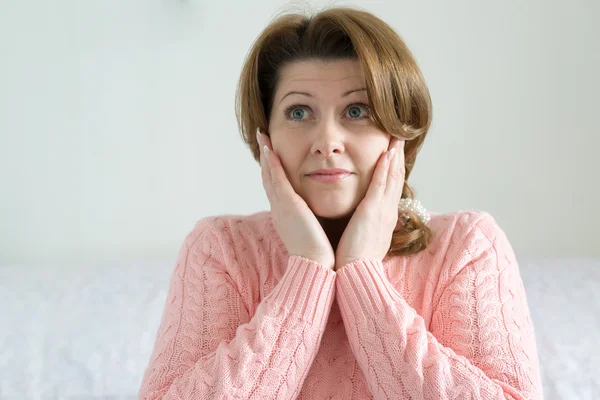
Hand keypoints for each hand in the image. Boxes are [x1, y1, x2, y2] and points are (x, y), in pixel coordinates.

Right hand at [257, 129, 335, 269]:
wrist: (316, 267)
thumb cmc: (319, 255)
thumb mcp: (312, 234)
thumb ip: (312, 222)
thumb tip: (316, 218)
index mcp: (286, 216)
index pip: (276, 188)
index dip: (272, 171)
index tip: (271, 155)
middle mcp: (279, 209)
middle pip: (268, 178)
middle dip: (264, 159)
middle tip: (261, 139)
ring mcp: (281, 206)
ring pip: (269, 175)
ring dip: (265, 154)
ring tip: (262, 136)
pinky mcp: (287, 205)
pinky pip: (276, 179)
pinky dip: (271, 163)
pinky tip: (269, 148)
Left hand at [334, 137, 404, 270]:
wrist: (355, 275)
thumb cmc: (354, 261)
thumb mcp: (363, 239)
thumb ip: (363, 226)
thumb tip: (360, 220)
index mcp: (385, 218)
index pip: (391, 188)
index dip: (394, 169)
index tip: (393, 154)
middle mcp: (388, 212)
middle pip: (396, 179)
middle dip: (398, 157)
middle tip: (400, 138)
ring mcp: (383, 211)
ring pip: (392, 177)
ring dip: (395, 156)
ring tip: (397, 138)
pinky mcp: (373, 212)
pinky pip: (381, 184)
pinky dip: (386, 168)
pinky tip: (387, 153)